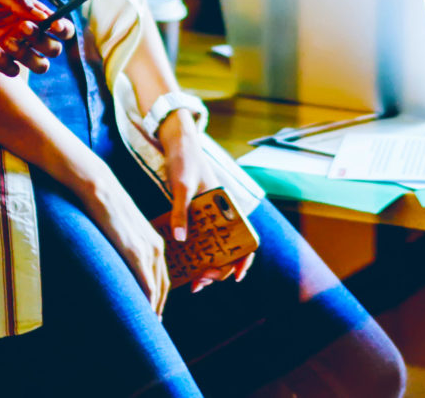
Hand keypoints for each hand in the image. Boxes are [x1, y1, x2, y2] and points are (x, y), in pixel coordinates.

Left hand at [0, 0, 65, 75]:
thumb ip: (19, 1)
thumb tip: (43, 15)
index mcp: (31, 15)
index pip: (59, 27)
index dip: (63, 29)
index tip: (54, 26)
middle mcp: (26, 34)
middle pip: (53, 49)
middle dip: (43, 41)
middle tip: (23, 28)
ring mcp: (13, 49)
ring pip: (39, 64)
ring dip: (28, 55)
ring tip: (7, 40)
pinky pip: (13, 70)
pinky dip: (7, 62)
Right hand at [79, 172, 170, 314]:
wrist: (100, 188)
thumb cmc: (107, 207)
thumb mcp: (123, 229)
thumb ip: (127, 245)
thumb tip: (120, 259)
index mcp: (154, 240)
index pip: (162, 275)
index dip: (160, 296)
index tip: (154, 311)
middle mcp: (156, 245)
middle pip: (163, 285)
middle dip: (159, 306)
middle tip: (152, 324)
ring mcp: (146, 248)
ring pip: (156, 287)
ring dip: (153, 307)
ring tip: (147, 324)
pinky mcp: (135, 251)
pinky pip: (146, 281)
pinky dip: (147, 299)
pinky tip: (144, 311)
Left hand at [158, 120, 252, 290]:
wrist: (177, 142)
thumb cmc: (186, 160)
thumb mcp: (182, 185)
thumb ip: (181, 211)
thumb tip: (182, 239)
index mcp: (228, 206)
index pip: (247, 238)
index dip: (244, 260)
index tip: (235, 277)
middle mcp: (222, 214)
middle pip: (229, 250)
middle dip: (218, 270)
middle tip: (200, 282)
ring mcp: (209, 217)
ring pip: (215, 249)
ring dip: (208, 267)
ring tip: (194, 282)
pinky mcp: (195, 216)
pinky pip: (200, 240)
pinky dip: (195, 255)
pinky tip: (184, 265)